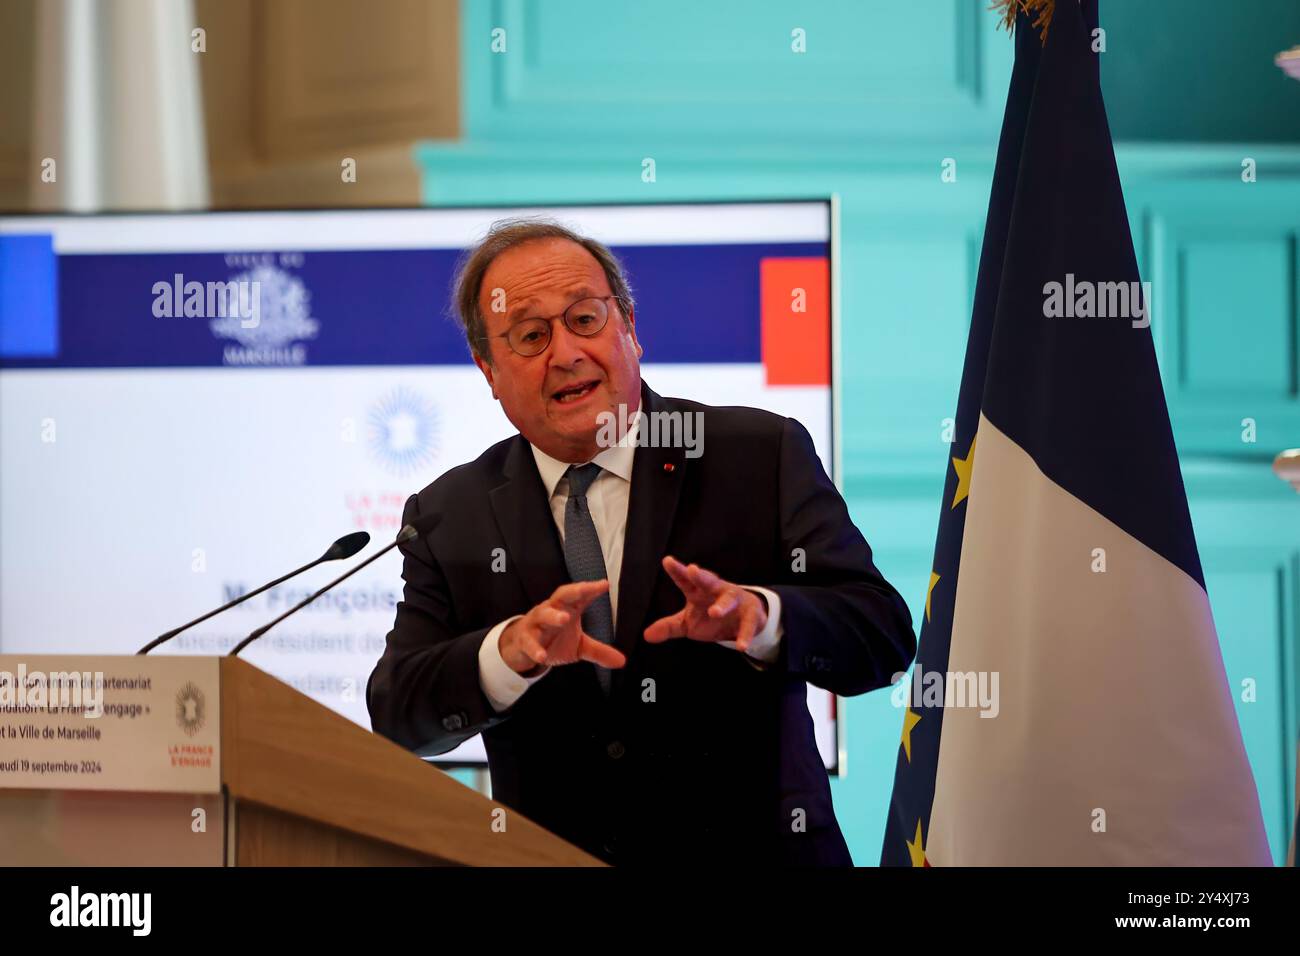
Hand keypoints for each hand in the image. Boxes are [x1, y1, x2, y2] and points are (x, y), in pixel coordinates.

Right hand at [499, 580, 626, 674]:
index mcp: (567, 609)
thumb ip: (599, 651)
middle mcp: (551, 610)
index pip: (580, 595)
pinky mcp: (524, 639)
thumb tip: (622, 661)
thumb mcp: (578, 646)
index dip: (591, 589)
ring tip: (564, 619)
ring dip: (553, 615)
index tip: (605, 585)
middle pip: (561, 596)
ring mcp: (536, 623)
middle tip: (584, 590)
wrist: (522, 646)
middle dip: (573, 592)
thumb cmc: (552, 638)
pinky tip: (542, 655)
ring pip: (543, 614)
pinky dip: (535, 648)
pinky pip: (529, 642)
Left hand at [642, 556, 768, 652]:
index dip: (677, 570)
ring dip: (722, 605)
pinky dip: (745, 634)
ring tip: (715, 612)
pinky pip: (748, 624)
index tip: (667, 561)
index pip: (685, 580)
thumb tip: (647, 636)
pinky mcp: (750, 614)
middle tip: (693, 570)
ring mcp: (735, 600)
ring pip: (728, 599)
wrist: (744, 618)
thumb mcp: (688, 622)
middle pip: (708, 580)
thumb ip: (669, 627)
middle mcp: (716, 591)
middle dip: (701, 575)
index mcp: (698, 591)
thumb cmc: (710, 616)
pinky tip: (741, 646)